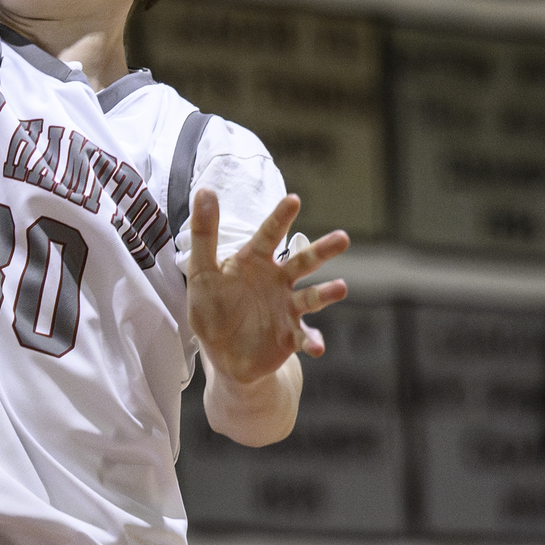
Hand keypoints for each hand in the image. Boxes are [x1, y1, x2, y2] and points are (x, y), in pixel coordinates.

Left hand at [187, 190, 348, 386]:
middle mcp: (277, 281)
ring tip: (341, 287)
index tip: (294, 199)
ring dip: (326, 293)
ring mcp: (287, 308)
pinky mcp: (289, 336)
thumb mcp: (201, 271)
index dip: (280, 218)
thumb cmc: (212, 306)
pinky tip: (317, 347)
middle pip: (303, 262)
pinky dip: (311, 341)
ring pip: (311, 297)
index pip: (269, 234)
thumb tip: (205, 191)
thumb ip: (204, 234)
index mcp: (255, 261)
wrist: (221, 353)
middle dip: (322, 250)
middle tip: (343, 238)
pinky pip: (303, 337)